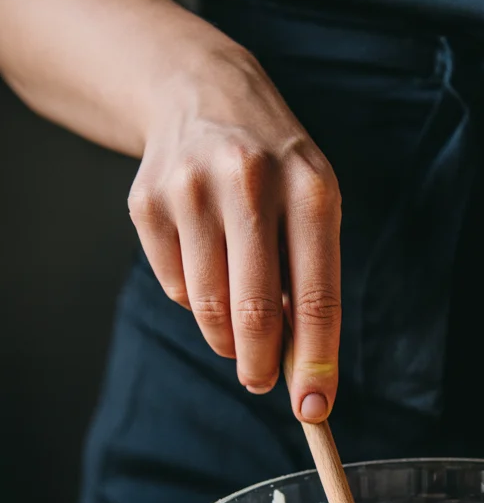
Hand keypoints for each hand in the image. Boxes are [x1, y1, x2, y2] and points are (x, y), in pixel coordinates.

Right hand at [127, 46, 339, 419]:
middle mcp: (251, 183)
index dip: (316, 363)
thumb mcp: (313, 207)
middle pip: (255, 312)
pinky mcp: (147, 202)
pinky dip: (194, 301)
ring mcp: (192, 189)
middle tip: (261, 383)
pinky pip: (174, 288)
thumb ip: (312, 283)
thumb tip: (304, 370)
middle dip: (261, 367)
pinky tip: (207, 268)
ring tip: (238, 330)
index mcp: (311, 189)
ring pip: (208, 308)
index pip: (317, 298)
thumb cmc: (276, 171)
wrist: (204, 94)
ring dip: (227, 338)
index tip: (314, 408)